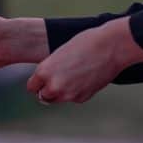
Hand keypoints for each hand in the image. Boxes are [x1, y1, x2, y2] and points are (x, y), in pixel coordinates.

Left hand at [26, 18, 142, 103]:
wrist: (110, 47)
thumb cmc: (85, 43)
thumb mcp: (60, 54)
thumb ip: (51, 69)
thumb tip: (48, 84)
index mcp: (44, 71)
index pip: (32, 87)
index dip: (38, 82)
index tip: (43, 78)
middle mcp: (54, 86)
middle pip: (43, 96)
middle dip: (48, 89)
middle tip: (58, 78)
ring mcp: (69, 94)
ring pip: (58, 99)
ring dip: (61, 92)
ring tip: (72, 75)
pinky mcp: (82, 98)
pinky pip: (73, 98)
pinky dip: (76, 91)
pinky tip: (85, 77)